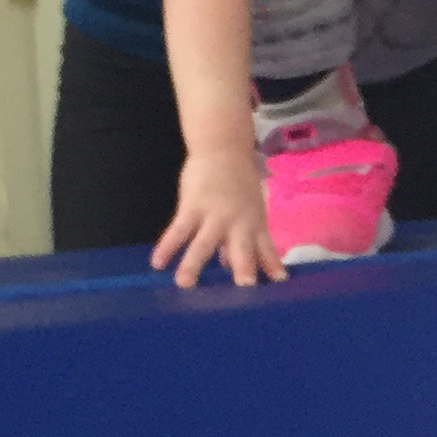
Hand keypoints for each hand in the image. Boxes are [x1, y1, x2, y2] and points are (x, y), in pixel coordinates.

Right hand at [152, 148, 284, 287]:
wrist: (224, 149)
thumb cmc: (239, 184)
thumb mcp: (252, 212)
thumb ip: (246, 241)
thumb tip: (233, 267)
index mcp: (255, 225)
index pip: (267, 250)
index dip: (273, 267)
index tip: (279, 284)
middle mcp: (237, 223)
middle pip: (241, 250)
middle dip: (243, 268)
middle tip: (244, 287)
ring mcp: (214, 216)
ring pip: (203, 244)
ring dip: (193, 264)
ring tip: (184, 284)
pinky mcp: (192, 207)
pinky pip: (177, 230)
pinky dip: (166, 247)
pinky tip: (157, 263)